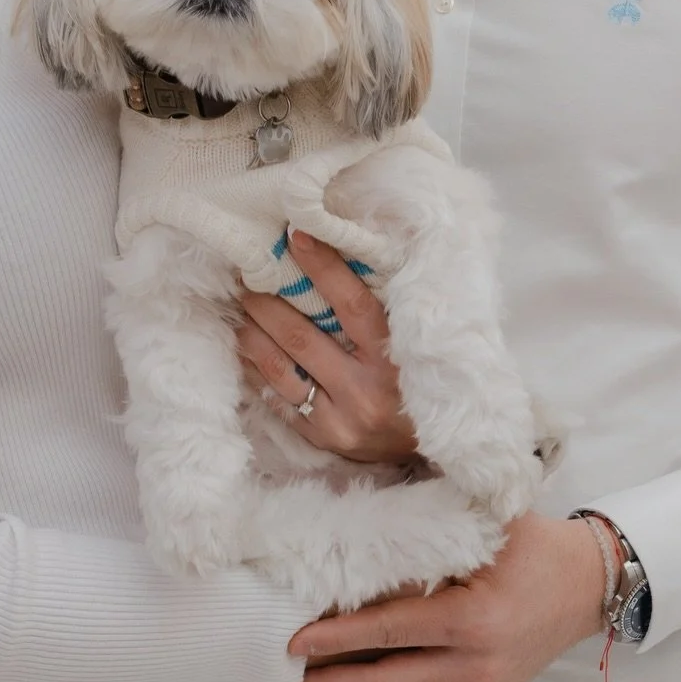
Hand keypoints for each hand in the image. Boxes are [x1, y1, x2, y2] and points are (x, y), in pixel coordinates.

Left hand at [237, 230, 417, 464]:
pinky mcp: (323, 437)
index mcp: (395, 359)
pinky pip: (278, 398)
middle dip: (267, 300)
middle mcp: (365, 391)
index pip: (351, 304)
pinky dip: (256, 368)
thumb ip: (387, 308)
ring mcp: (340, 418)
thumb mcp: (418, 343)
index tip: (296, 236)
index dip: (322, 268)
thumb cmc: (427, 381)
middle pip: (301, 336)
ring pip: (280, 367)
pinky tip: (246, 346)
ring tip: (242, 305)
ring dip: (252, 332)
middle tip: (249, 273)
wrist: (438, 445)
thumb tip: (345, 254)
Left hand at [282, 512, 607, 681]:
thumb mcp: (481, 528)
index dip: (335, 639)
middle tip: (282, 678)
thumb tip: (357, 535)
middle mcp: (475, 662)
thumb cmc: (534, 545)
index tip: (293, 641)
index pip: (386, 632)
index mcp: (470, 618)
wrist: (591, 584)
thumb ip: (424, 536)